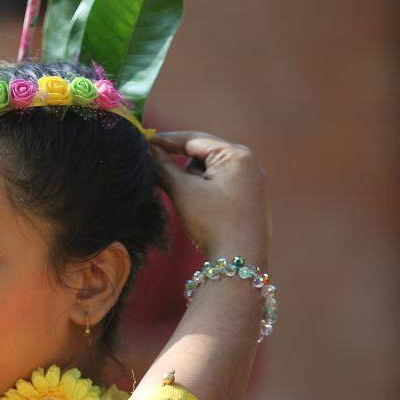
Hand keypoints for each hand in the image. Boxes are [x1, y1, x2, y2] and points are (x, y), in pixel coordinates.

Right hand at [149, 131, 269, 265]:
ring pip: (212, 171)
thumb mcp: (183, 191)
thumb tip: (148, 150)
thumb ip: (163, 166)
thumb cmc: (212, 221)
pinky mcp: (253, 199)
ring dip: (195, 180)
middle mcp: (249, 163)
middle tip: (167, 180)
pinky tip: (202, 209)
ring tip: (191, 204)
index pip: (194, 139)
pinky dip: (207, 190)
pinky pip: (224, 184)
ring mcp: (254, 181)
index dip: (167, 140)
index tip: (145, 141)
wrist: (240, 260)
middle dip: (183, 165)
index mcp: (235, 155)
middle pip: (204, 154)